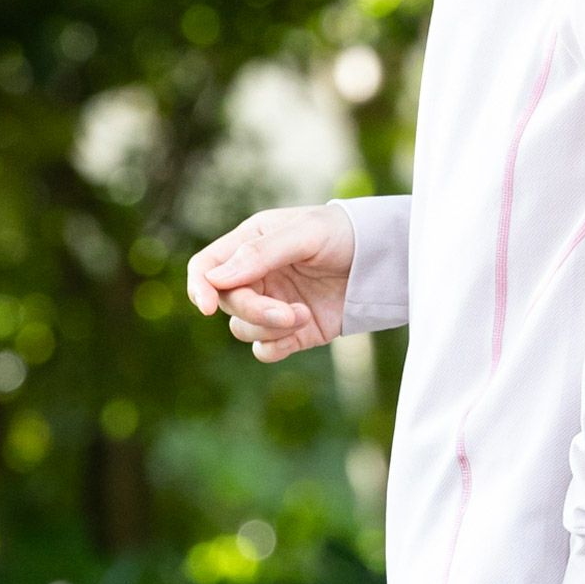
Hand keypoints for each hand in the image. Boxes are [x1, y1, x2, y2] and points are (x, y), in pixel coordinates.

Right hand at [186, 204, 355, 358]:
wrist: (384, 260)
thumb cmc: (344, 234)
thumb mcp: (307, 233)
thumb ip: (263, 254)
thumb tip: (217, 278)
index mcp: (252, 243)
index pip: (207, 267)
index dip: (200, 287)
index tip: (209, 307)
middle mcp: (256, 275)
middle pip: (228, 302)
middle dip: (254, 311)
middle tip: (288, 312)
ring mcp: (272, 304)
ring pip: (243, 329)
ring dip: (269, 328)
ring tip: (303, 314)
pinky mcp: (291, 331)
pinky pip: (264, 350)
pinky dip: (276, 345)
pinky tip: (302, 328)